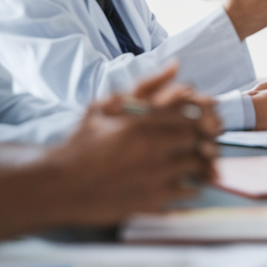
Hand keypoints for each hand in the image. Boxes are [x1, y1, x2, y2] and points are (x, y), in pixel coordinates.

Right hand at [41, 66, 219, 223]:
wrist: (59, 185)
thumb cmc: (82, 143)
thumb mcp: (106, 106)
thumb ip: (145, 86)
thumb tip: (175, 65)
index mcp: (141, 122)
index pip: (192, 113)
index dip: (205, 114)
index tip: (205, 118)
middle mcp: (151, 148)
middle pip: (200, 138)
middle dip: (206, 137)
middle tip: (206, 140)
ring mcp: (154, 176)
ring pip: (198, 165)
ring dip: (202, 161)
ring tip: (197, 161)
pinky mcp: (152, 201)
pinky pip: (189, 191)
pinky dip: (192, 185)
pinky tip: (184, 181)